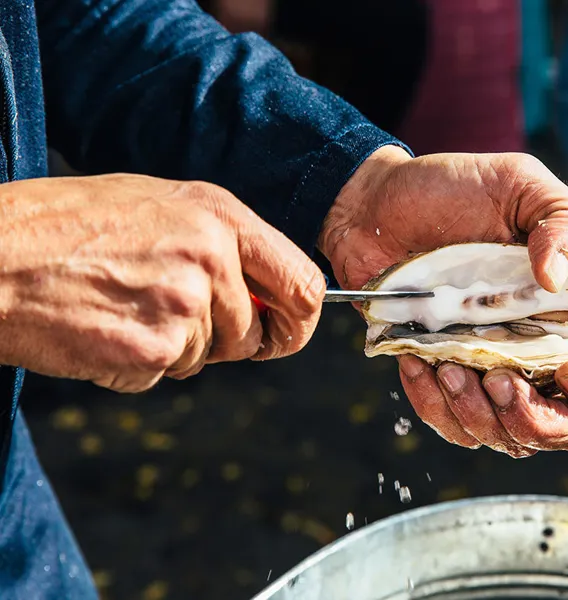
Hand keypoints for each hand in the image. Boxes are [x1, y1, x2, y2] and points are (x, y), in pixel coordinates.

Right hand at [0, 174, 324, 392]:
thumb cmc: (66, 224)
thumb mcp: (159, 205)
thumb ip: (221, 244)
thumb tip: (263, 291)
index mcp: (221, 215)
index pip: (304, 284)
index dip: (299, 320)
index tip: (283, 334)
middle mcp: (211, 258)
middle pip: (255, 333)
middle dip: (228, 342)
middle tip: (180, 326)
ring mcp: (183, 306)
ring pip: (206, 356)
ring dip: (171, 348)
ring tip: (120, 308)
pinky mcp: (151, 350)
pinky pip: (164, 374)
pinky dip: (135, 365)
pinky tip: (101, 328)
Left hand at [318, 147, 567, 456]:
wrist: (377, 204)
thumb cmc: (453, 191)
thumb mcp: (520, 184)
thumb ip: (564, 221)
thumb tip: (557, 281)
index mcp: (566, 317)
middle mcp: (532, 354)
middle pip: (564, 430)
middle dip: (536, 421)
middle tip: (500, 380)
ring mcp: (484, 371)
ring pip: (504, 438)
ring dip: (479, 414)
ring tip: (448, 365)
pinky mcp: (438, 377)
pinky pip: (448, 422)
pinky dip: (433, 404)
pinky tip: (416, 361)